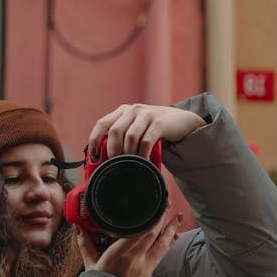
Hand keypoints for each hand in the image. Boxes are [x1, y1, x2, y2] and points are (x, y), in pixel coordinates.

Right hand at [74, 210, 183, 276]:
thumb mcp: (91, 265)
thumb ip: (85, 244)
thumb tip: (78, 228)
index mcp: (119, 253)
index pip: (138, 231)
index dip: (149, 217)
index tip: (152, 204)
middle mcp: (135, 257)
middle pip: (153, 233)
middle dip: (162, 216)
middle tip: (166, 202)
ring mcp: (145, 265)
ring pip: (162, 243)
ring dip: (171, 228)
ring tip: (178, 216)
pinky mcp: (150, 271)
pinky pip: (162, 254)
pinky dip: (169, 243)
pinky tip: (175, 235)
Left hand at [87, 103, 204, 161]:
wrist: (182, 121)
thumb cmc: (155, 130)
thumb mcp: (137, 129)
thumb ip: (123, 138)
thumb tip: (106, 161)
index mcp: (123, 112)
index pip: (102, 124)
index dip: (94, 140)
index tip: (94, 156)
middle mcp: (132, 110)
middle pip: (114, 131)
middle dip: (112, 151)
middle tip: (115, 165)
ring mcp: (146, 114)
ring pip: (130, 137)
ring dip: (128, 154)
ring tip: (131, 165)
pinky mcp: (160, 122)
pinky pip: (146, 141)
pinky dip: (142, 154)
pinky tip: (144, 162)